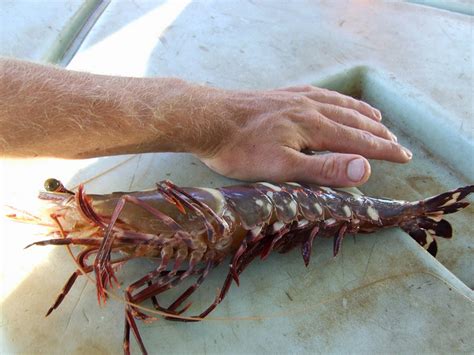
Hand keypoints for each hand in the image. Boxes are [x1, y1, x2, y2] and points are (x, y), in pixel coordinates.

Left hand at [196, 85, 410, 186]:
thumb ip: (324, 168)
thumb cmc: (240, 149)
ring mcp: (295, 99)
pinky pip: (318, 94)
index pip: (359, 141)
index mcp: (314, 128)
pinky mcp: (281, 96)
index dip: (383, 150)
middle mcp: (310, 108)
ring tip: (377, 117)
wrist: (207, 118)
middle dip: (378, 133)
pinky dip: (335, 99)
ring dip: (361, 113)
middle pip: (353, 121)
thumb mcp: (282, 167)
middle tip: (397, 143)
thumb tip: (365, 168)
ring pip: (338, 104)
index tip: (404, 156)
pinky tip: (332, 100)